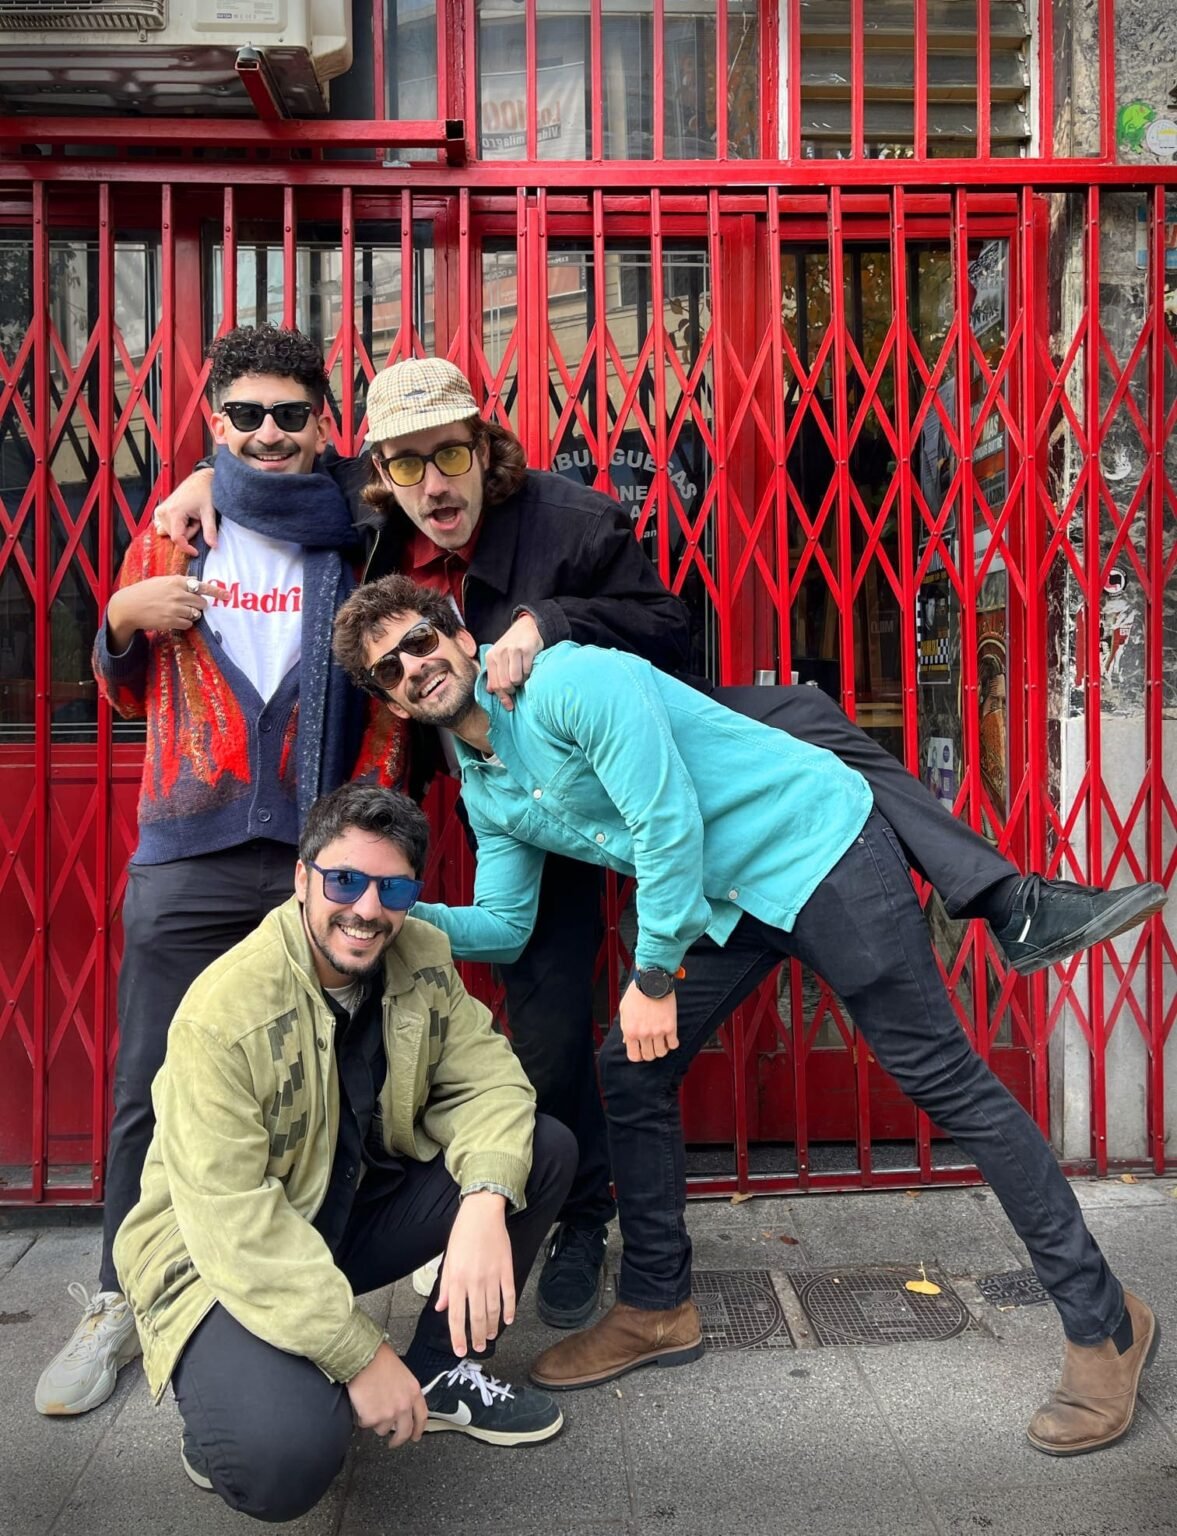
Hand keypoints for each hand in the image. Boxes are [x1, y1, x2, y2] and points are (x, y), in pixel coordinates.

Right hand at [106, 575, 225, 650]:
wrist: (128, 606)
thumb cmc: (145, 592)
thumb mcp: (162, 581)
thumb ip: (180, 582)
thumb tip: (197, 582)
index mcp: (176, 581)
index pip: (202, 586)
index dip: (217, 592)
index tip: (228, 596)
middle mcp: (178, 594)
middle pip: (202, 603)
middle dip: (198, 605)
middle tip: (187, 605)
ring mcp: (175, 608)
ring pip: (196, 614)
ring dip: (191, 615)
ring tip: (177, 611)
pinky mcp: (171, 621)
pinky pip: (188, 624)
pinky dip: (184, 623)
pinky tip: (173, 619)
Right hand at [152, 467, 216, 554]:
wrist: (200, 479)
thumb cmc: (204, 491)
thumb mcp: (209, 512)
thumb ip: (210, 530)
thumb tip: (213, 546)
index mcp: (174, 512)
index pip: (177, 538)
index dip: (187, 548)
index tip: (196, 552)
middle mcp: (163, 512)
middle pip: (175, 536)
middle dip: (189, 532)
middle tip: (197, 519)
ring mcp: (160, 511)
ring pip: (171, 533)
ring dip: (184, 529)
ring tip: (192, 516)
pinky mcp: (160, 511)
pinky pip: (167, 527)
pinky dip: (178, 526)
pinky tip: (185, 516)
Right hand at [346, 1341, 428, 1447]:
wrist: (363, 1357)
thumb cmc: (379, 1359)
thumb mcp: (402, 1374)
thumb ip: (404, 1392)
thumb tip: (401, 1405)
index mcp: (413, 1392)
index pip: (422, 1416)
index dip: (419, 1429)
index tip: (415, 1436)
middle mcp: (404, 1405)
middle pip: (404, 1431)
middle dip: (398, 1440)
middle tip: (393, 1442)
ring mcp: (389, 1414)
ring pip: (382, 1429)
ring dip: (376, 1422)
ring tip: (371, 1404)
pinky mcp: (373, 1418)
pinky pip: (367, 1425)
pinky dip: (363, 1418)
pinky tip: (362, 1404)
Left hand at [435, 1190, 513, 1356]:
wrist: (482, 1213)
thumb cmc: (462, 1234)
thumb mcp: (448, 1259)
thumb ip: (445, 1286)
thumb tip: (441, 1308)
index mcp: (457, 1279)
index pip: (456, 1316)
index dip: (458, 1337)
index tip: (460, 1350)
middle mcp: (474, 1281)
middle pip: (477, 1317)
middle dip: (477, 1337)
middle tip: (478, 1348)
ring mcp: (492, 1276)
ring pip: (494, 1310)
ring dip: (492, 1327)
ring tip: (490, 1337)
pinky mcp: (506, 1269)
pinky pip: (509, 1295)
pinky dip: (509, 1310)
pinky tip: (508, 1320)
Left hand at [483, 613, 542, 711]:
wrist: (527, 627)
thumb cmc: (513, 646)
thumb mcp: (499, 657)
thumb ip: (494, 674)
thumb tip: (490, 691)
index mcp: (491, 657)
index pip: (494, 684)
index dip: (502, 698)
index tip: (509, 706)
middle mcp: (500, 653)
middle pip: (504, 684)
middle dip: (512, 691)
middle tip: (517, 688)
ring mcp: (512, 651)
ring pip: (515, 680)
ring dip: (521, 683)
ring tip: (523, 677)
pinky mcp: (526, 649)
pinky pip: (527, 671)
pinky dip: (529, 674)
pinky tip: (529, 669)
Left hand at [619, 981, 678, 1062]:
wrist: (652, 981)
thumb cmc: (637, 993)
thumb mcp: (624, 1010)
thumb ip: (625, 1027)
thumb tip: (626, 1040)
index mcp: (631, 1031)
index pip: (634, 1056)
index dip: (638, 1055)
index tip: (641, 1051)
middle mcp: (644, 1034)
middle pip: (649, 1056)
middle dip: (650, 1052)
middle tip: (652, 1045)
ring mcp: (658, 1031)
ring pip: (662, 1053)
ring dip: (662, 1049)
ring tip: (661, 1041)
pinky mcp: (671, 1026)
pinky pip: (674, 1044)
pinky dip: (672, 1043)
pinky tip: (670, 1036)